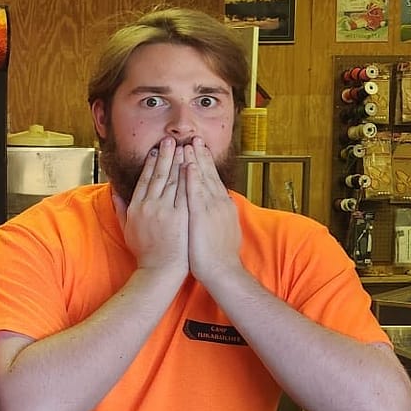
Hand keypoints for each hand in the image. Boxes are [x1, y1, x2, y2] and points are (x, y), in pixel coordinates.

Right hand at [119, 137, 187, 271]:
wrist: (159, 270)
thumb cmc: (145, 252)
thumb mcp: (127, 229)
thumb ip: (121, 208)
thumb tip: (115, 192)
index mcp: (136, 207)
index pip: (145, 179)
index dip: (151, 163)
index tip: (156, 150)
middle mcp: (149, 205)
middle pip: (158, 174)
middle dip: (164, 155)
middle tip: (170, 140)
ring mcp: (165, 210)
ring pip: (172, 179)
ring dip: (177, 161)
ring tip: (182, 146)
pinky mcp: (180, 215)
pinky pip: (184, 191)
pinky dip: (188, 176)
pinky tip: (192, 165)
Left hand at [183, 138, 243, 284]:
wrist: (222, 271)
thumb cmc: (219, 255)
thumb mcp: (223, 229)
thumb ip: (219, 214)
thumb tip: (221, 203)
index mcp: (221, 205)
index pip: (212, 180)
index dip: (205, 164)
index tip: (199, 150)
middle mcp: (218, 203)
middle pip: (208, 174)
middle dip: (200, 155)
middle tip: (195, 138)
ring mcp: (211, 208)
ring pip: (201, 178)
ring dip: (194, 160)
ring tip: (189, 143)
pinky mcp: (202, 216)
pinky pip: (195, 192)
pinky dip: (192, 177)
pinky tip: (187, 164)